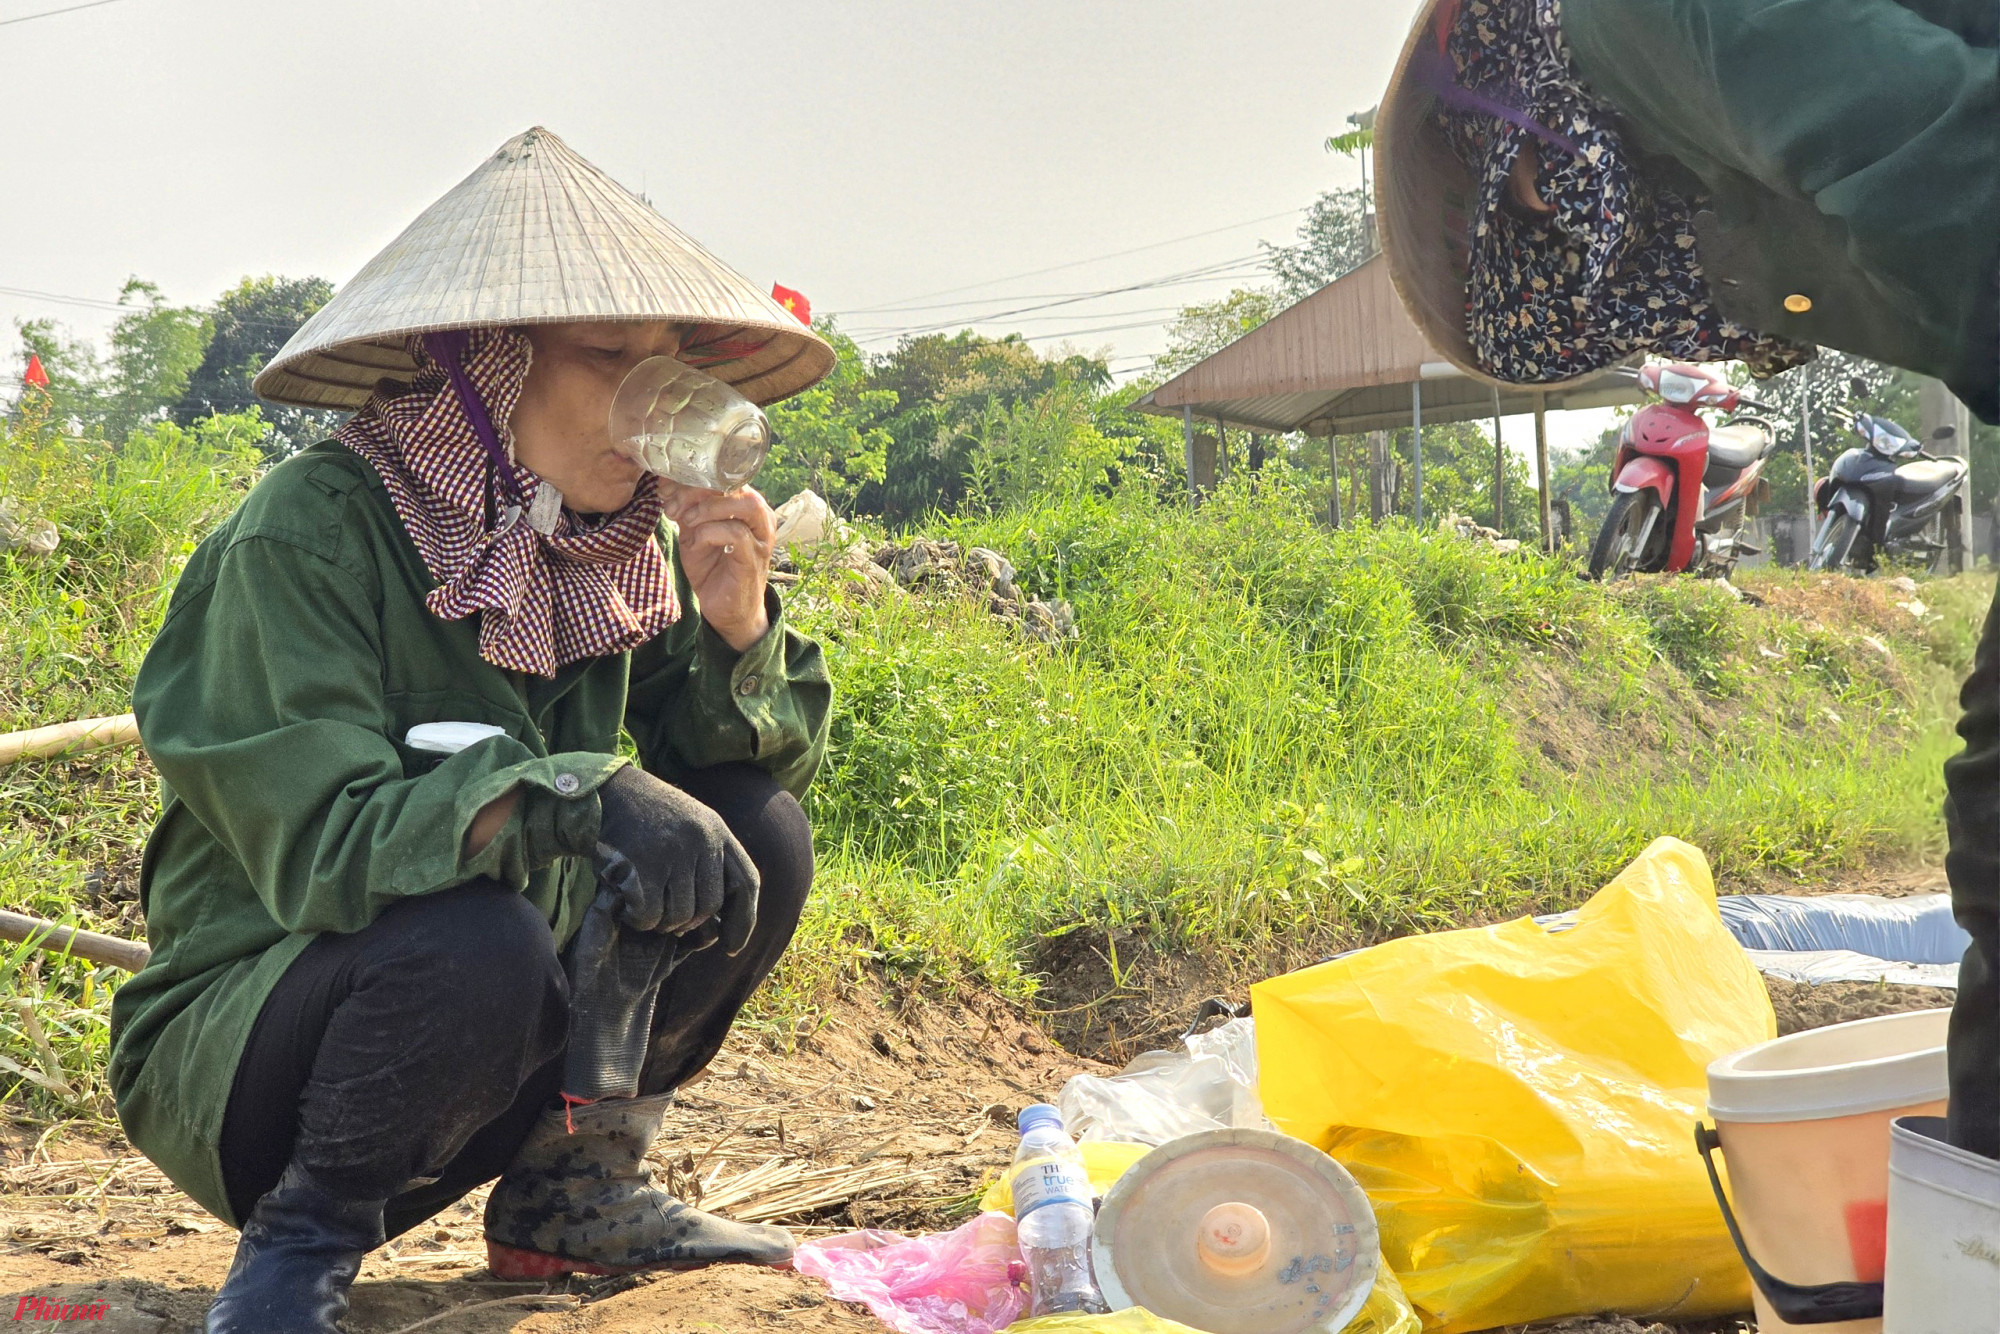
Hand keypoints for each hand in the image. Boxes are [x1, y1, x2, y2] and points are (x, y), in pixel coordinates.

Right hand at [595, 766, 759, 953]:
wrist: (607, 793)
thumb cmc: (648, 818)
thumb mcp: (690, 825)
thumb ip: (710, 860)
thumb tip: (722, 917)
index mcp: (717, 831)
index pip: (747, 883)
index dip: (743, 920)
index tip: (731, 946)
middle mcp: (701, 840)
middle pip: (710, 906)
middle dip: (689, 922)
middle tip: (669, 918)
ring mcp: (673, 852)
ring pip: (680, 915)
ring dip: (662, 921)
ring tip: (647, 904)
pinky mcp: (643, 865)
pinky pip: (651, 916)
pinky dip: (639, 920)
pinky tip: (629, 905)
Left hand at [657, 479, 774, 651]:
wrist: (725, 609)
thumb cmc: (712, 568)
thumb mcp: (693, 532)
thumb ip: (687, 509)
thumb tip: (666, 485)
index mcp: (746, 506)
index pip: (725, 477)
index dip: (693, 478)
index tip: (666, 490)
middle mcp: (760, 518)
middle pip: (737, 486)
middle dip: (700, 491)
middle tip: (675, 506)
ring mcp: (760, 538)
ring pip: (744, 504)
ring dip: (709, 509)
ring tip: (687, 521)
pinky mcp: (753, 559)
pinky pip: (736, 534)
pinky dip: (709, 533)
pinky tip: (694, 543)